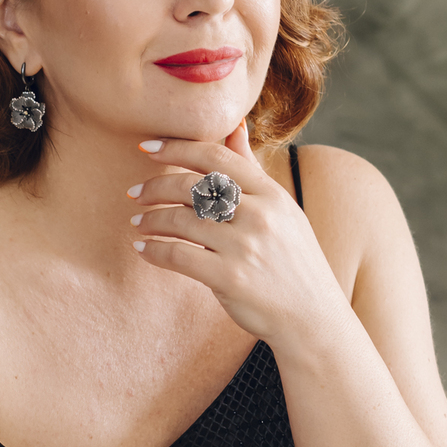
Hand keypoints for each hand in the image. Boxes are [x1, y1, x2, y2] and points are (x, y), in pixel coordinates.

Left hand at [127, 123, 345, 348]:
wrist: (313, 318)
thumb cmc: (293, 261)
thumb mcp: (282, 210)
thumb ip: (252, 170)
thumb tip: (235, 127)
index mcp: (271, 194)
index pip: (216, 158)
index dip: (177, 148)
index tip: (147, 147)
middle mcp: (259, 215)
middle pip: (193, 186)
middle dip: (155, 186)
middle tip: (134, 193)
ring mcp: (244, 247)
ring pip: (181, 220)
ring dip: (151, 220)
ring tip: (137, 223)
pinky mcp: (230, 278)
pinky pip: (178, 256)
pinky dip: (155, 250)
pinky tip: (143, 250)